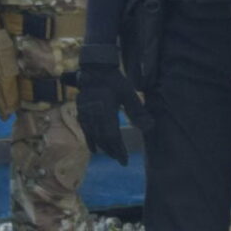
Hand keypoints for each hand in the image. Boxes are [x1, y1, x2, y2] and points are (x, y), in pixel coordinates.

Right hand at [74, 44, 143, 162]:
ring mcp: (85, 114)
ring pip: (94, 136)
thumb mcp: (129, 94)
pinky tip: (94, 149)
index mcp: (106, 111)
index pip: (112, 136)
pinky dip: (90, 141)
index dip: (118, 150)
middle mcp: (94, 115)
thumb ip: (138, 111)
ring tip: (111, 155)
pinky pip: (85, 130)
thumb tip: (149, 127)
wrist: (95, 70)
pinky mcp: (81, 112)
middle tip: (121, 160)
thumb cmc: (114, 81)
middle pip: (103, 138)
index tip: (125, 160)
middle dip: (112, 151)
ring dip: (103, 147)